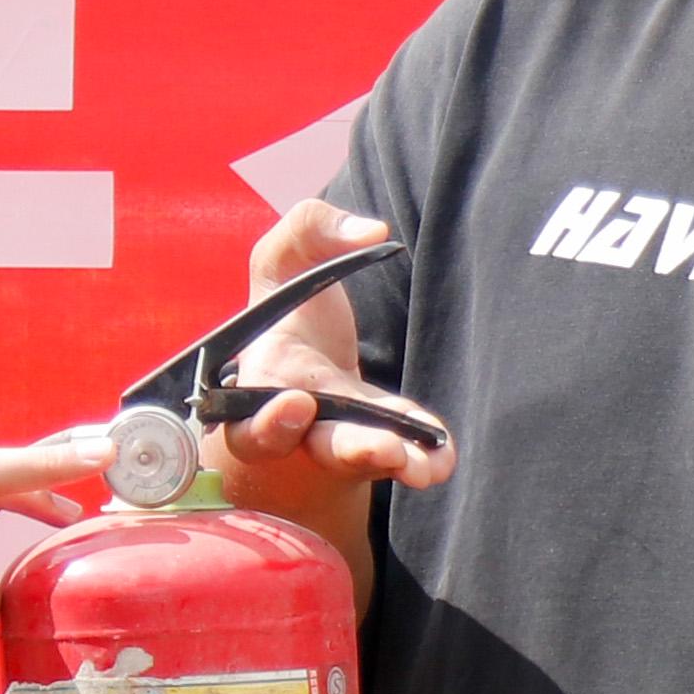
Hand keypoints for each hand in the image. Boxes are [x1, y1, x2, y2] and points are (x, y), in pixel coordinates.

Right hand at [212, 201, 451, 560]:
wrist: (306, 339)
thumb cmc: (286, 298)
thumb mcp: (286, 252)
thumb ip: (311, 227)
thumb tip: (371, 233)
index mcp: (263, 377)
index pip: (249, 417)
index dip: (267, 421)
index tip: (299, 401)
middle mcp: (296, 418)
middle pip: (311, 448)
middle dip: (346, 450)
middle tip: (381, 447)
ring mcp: (337, 433)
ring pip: (355, 459)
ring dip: (389, 461)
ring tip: (425, 466)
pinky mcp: (377, 436)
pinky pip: (399, 453)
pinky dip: (422, 457)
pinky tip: (443, 455)